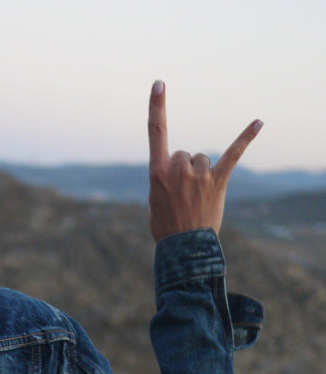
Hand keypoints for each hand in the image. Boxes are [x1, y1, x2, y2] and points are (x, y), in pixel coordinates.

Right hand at [148, 82, 261, 240]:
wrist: (184, 250)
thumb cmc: (166, 228)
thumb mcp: (155, 201)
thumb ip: (163, 180)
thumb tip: (177, 173)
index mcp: (157, 172)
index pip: (156, 132)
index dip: (157, 106)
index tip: (159, 84)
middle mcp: (178, 169)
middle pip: (184, 153)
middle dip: (183, 170)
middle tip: (183, 195)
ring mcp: (199, 175)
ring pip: (202, 159)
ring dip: (201, 174)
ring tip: (198, 197)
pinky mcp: (218, 181)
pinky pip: (233, 154)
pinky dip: (247, 137)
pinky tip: (260, 121)